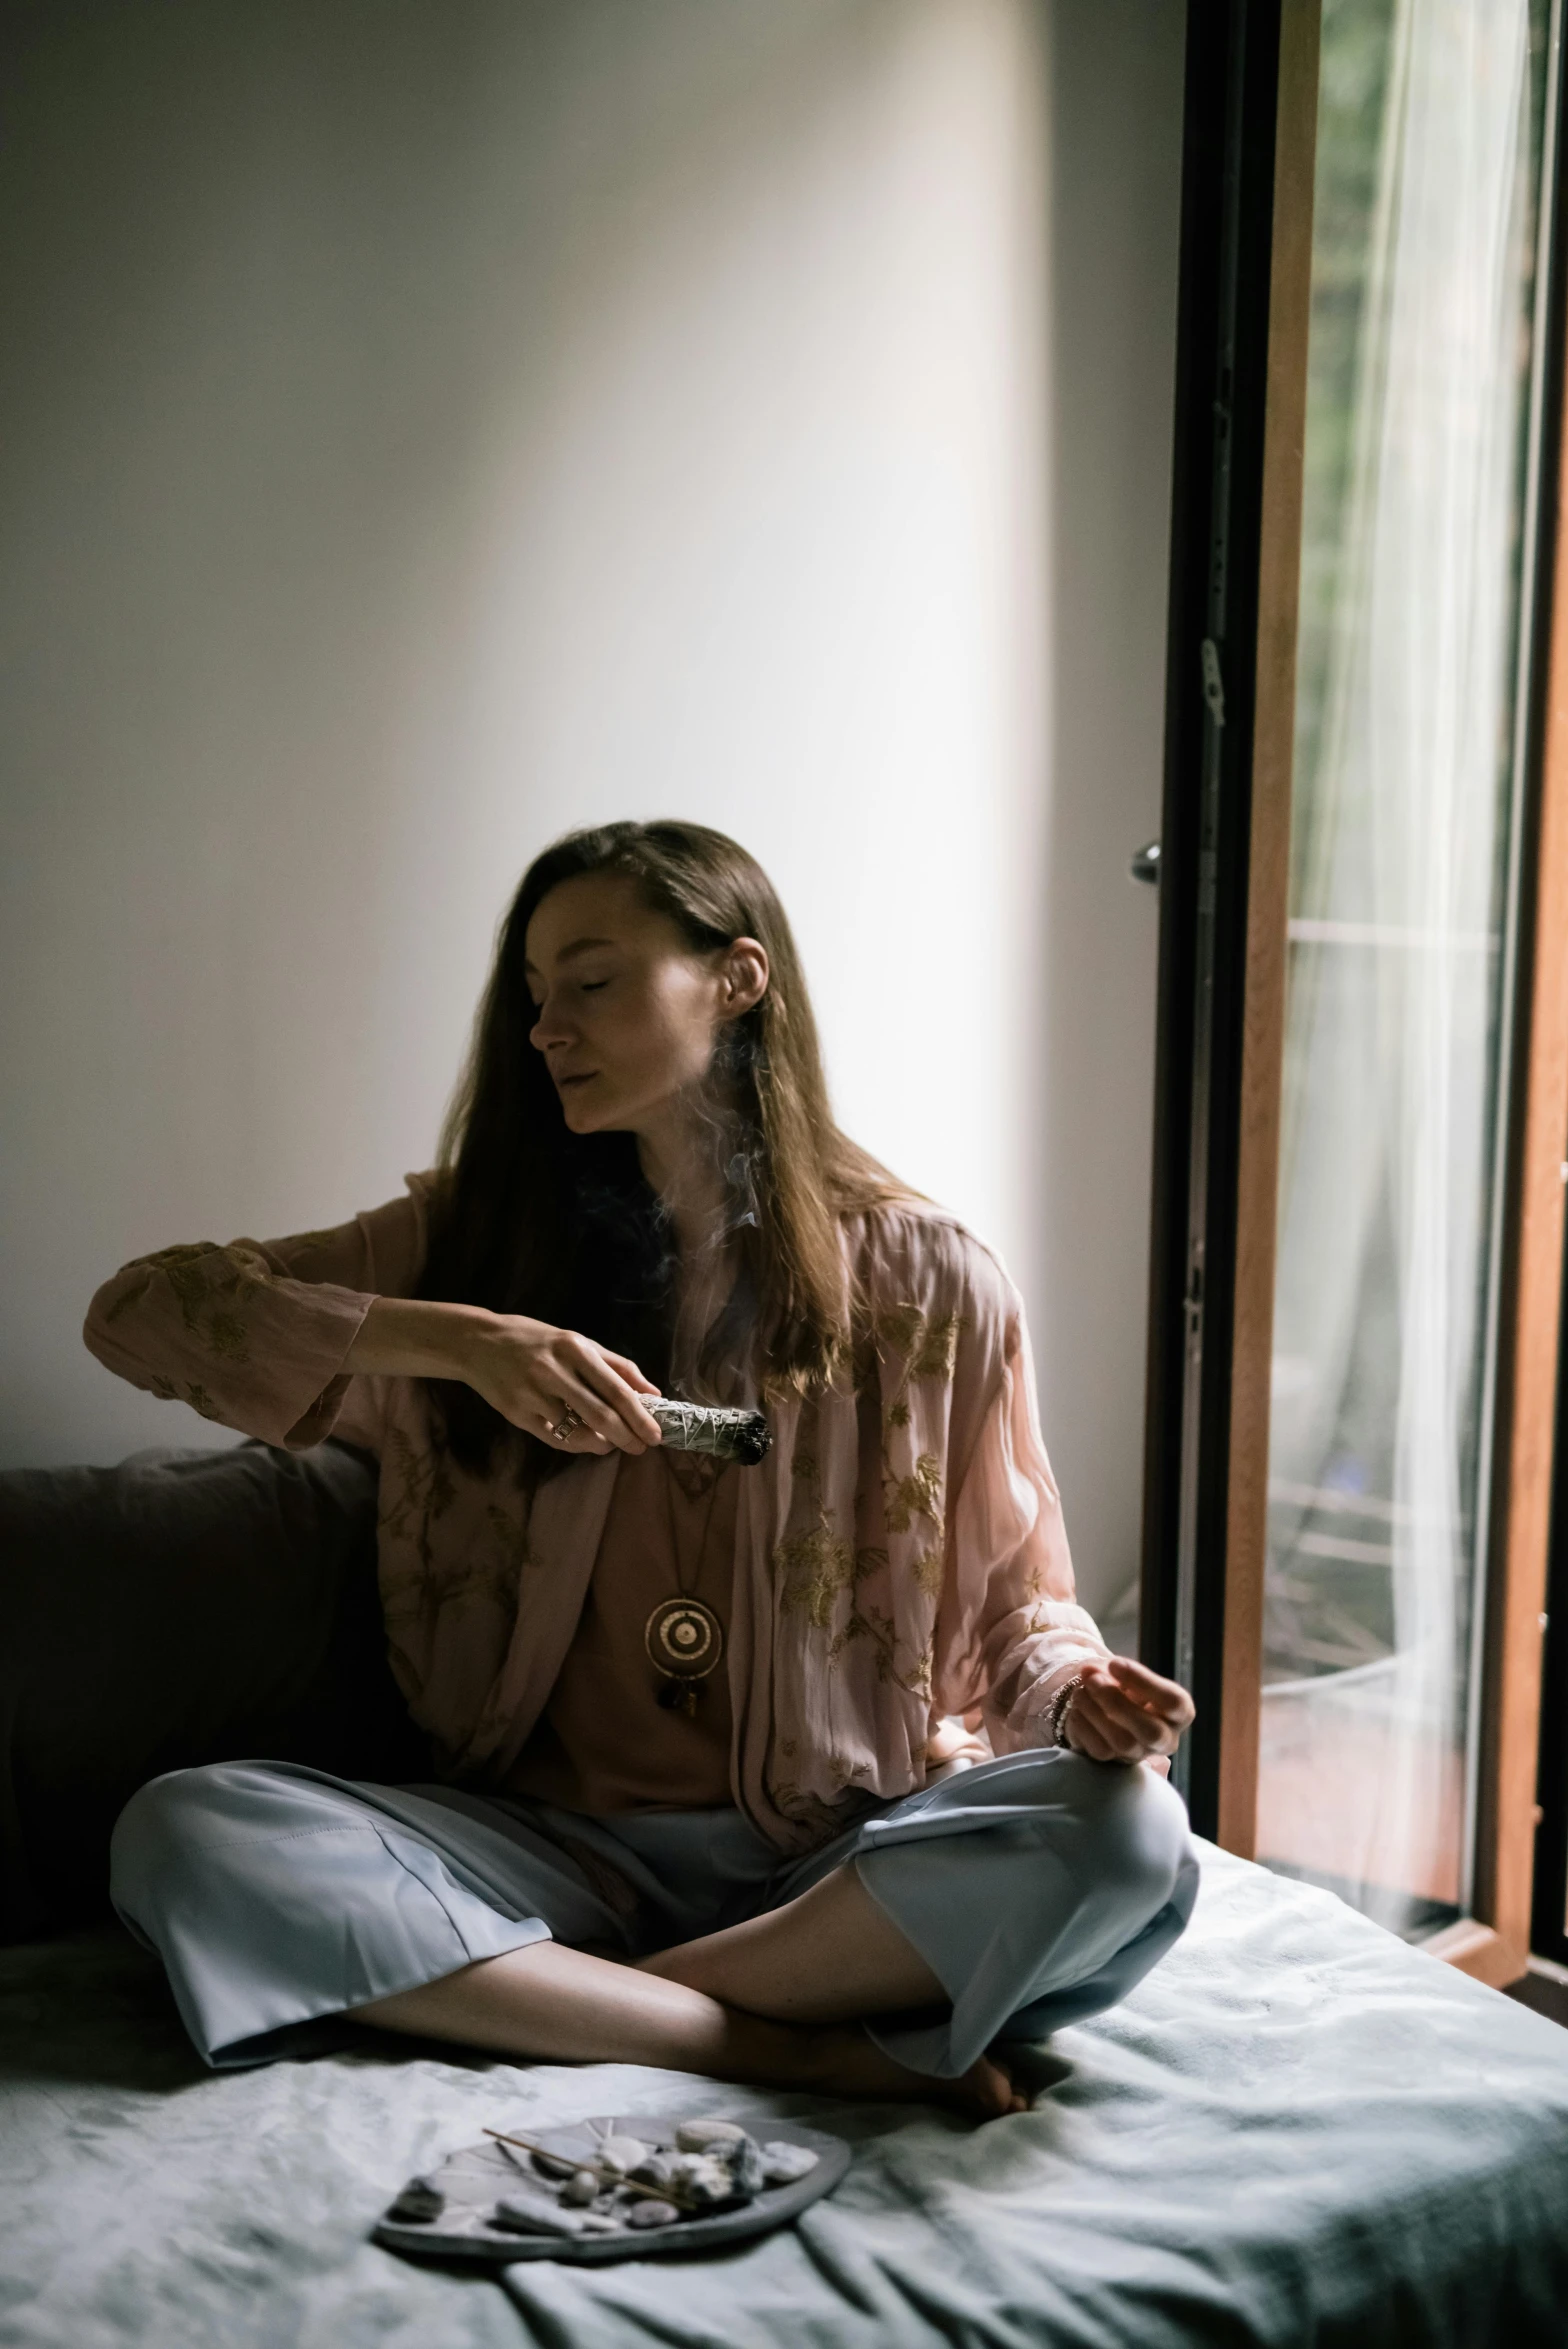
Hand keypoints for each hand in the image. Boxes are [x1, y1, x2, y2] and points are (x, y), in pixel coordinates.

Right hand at [461, 1313, 663, 1454]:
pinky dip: (577, 1445)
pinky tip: (588, 1443)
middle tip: (641, 1448)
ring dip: (602, 1445)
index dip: (639, 1417)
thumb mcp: (578, 1342)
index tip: (655, 1435)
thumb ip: (617, 1366)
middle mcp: (554, 1371)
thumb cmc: (537, 1341)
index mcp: (574, 1349)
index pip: (616, 1389)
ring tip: (612, 1445)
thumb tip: (653, 1393)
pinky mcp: (516, 1414)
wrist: (480, 1343)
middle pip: (600, 1415)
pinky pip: (554, 1439)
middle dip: (626, 1437)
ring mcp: (532, 1394)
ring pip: (577, 1432)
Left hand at [1062, 1656, 1193, 1764]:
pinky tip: (1077, 1711)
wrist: (1107, 1711)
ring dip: (1096, 1713)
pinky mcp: (1115, 1764)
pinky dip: (1084, 1727)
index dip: (1143, 1681)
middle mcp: (1165, 1739)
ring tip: (1080, 1692)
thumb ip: (1109, 1670)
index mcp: (1179, 1713)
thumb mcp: (1125, 1674)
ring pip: (1123, 1743)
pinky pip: (1100, 1751)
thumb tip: (1089, 1671)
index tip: (1114, 1663)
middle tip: (1093, 1680)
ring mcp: (1140, 1754)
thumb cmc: (1125, 1688)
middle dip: (1117, 1702)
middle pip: (1151, 1731)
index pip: (1173, 1702)